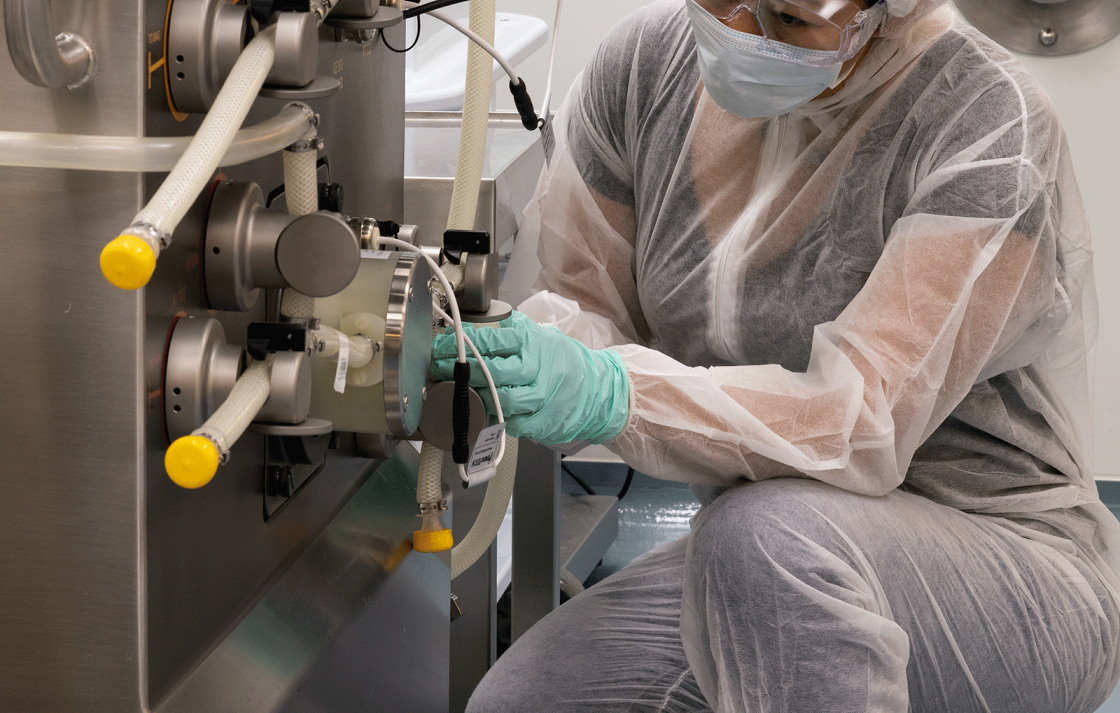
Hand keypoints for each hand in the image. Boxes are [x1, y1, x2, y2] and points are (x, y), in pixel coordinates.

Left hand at [430, 311, 629, 444]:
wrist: (597, 390)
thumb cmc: (562, 361)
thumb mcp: (540, 335)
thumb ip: (509, 330)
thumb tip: (468, 327)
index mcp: (533, 342)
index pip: (491, 340)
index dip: (460, 344)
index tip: (441, 345)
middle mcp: (537, 368)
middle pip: (492, 372)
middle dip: (461, 371)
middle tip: (439, 368)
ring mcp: (541, 397)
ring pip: (500, 400)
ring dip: (475, 398)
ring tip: (458, 392)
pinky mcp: (542, 421)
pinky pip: (511, 423)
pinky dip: (494, 419)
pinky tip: (482, 412)